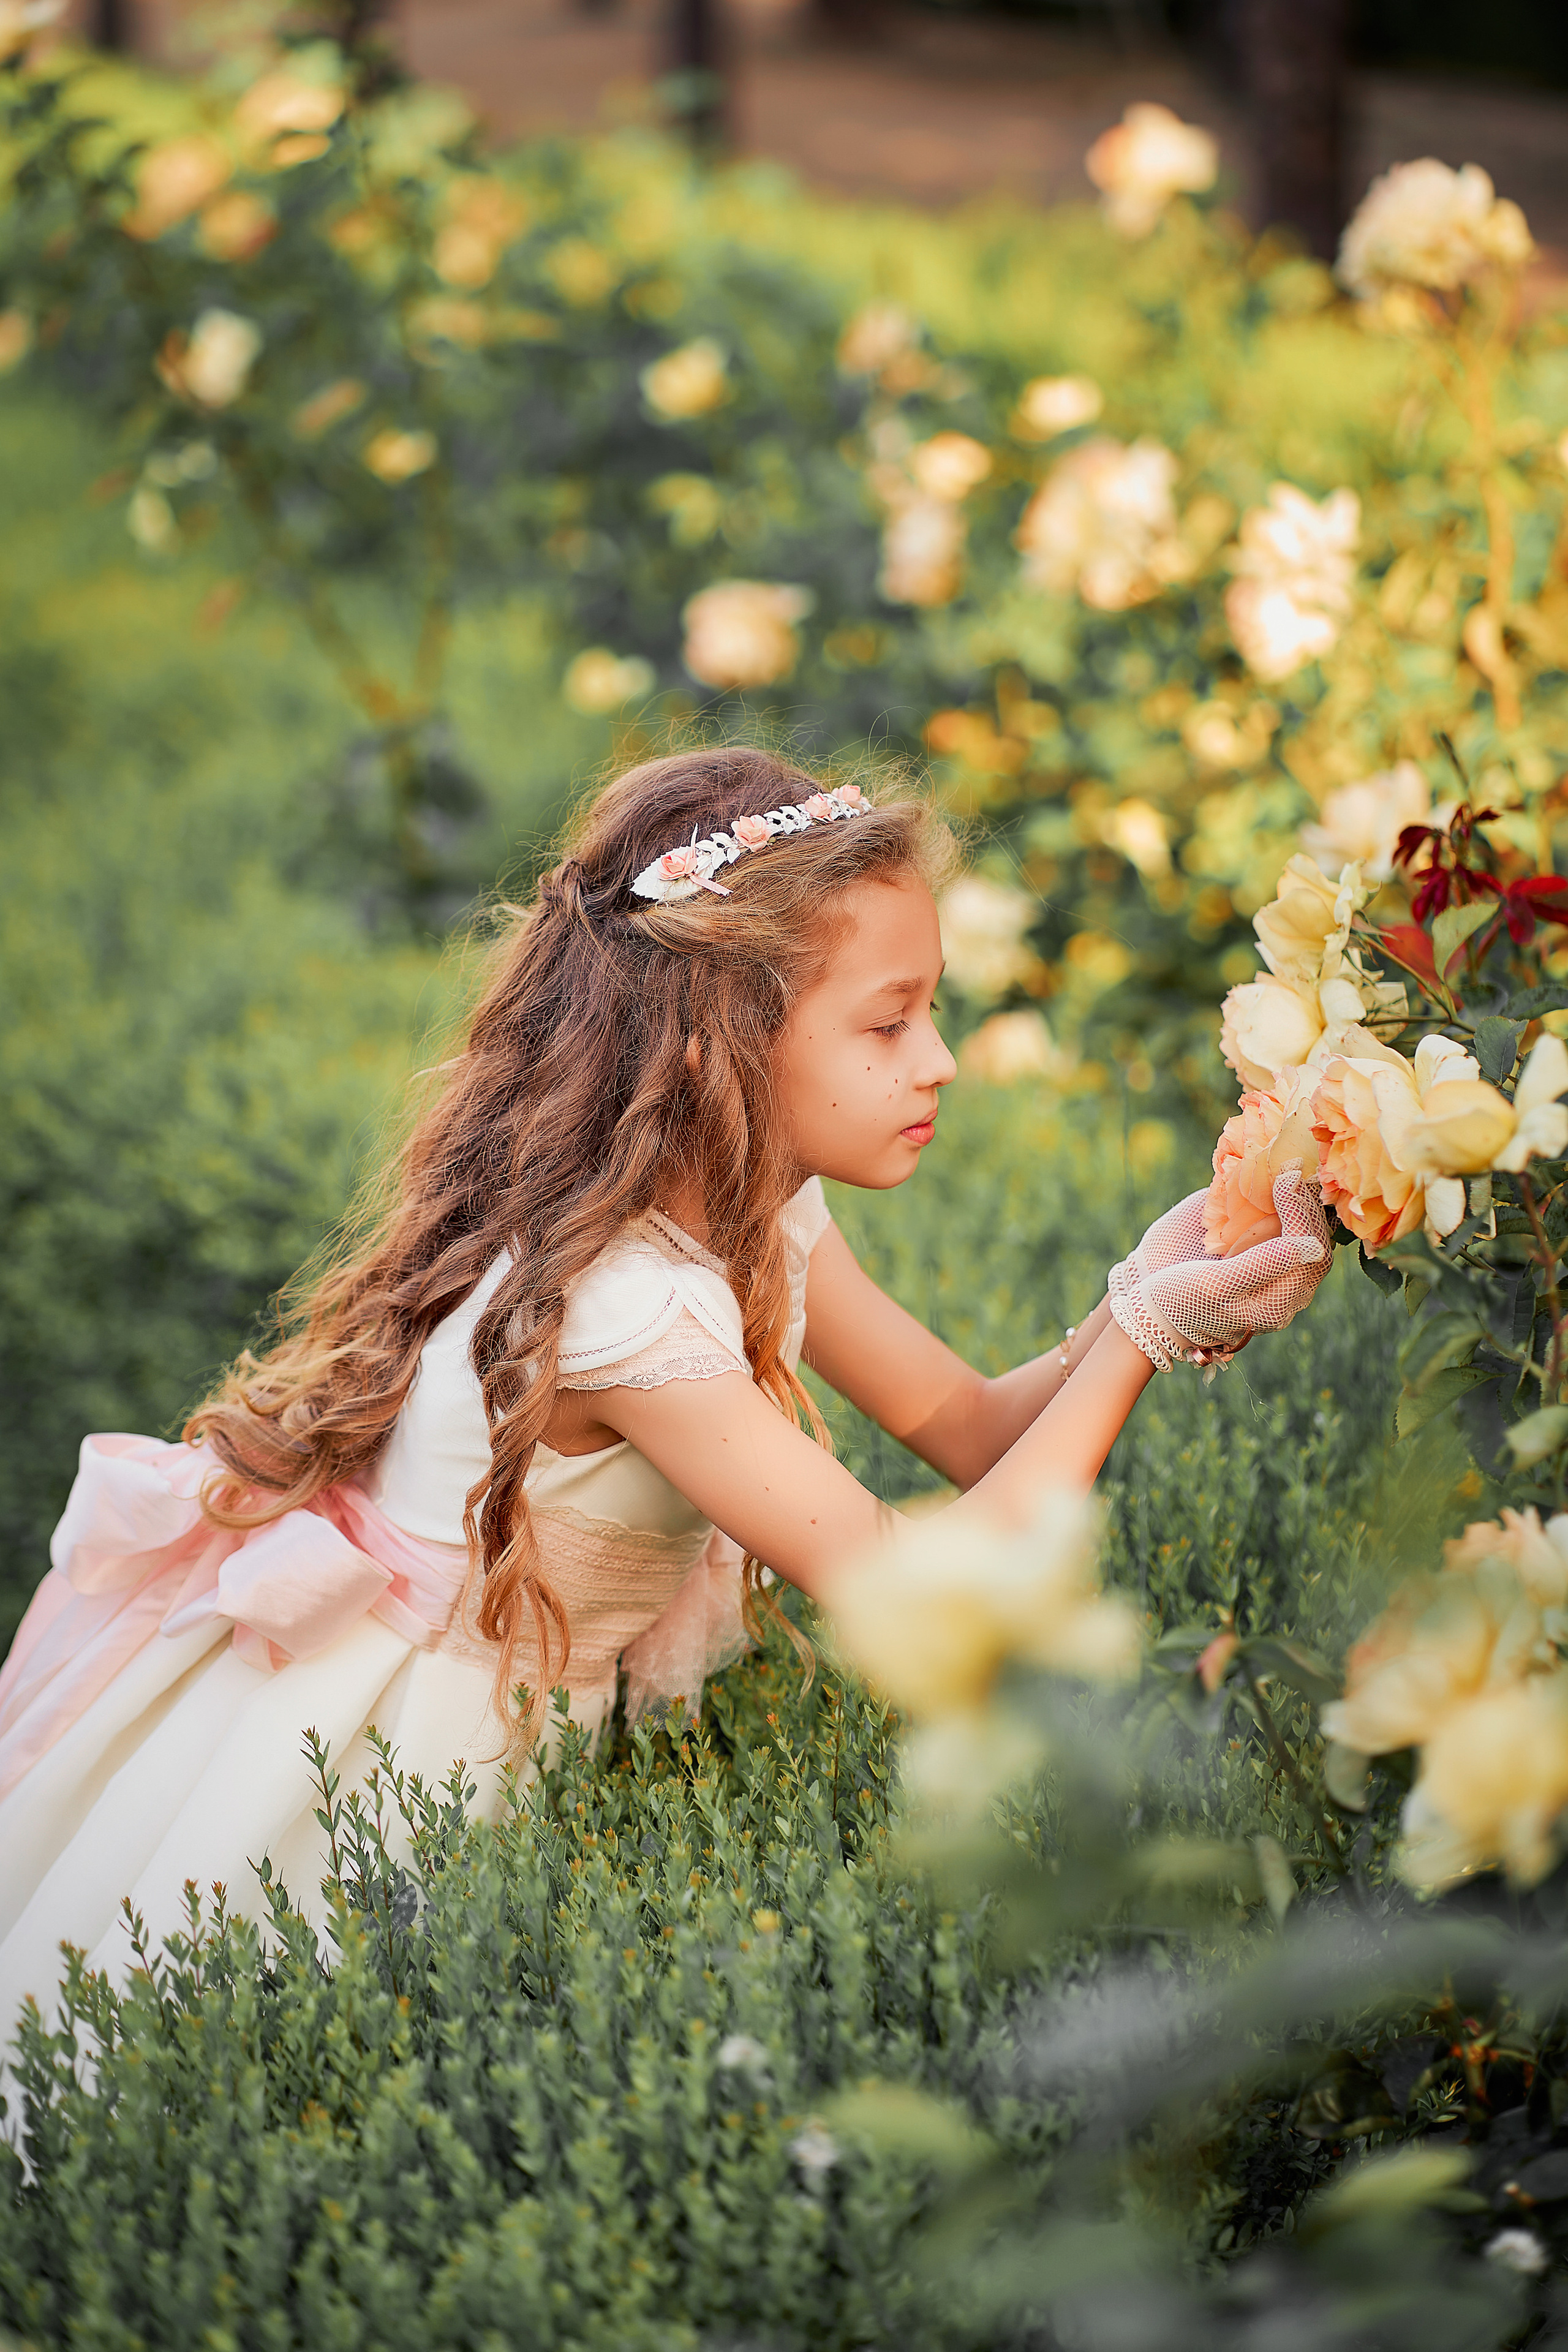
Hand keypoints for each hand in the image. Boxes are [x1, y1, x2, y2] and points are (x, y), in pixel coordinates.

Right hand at [1110, 1168, 1330, 1368]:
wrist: (1148, 1297)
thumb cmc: (1180, 1297)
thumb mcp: (1216, 1284)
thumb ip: (1263, 1265)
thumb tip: (1312, 1246)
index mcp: (1279, 1301)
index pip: (1310, 1254)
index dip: (1302, 1215)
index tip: (1286, 1181)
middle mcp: (1283, 1281)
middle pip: (1316, 1238)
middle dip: (1305, 1201)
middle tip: (1290, 1166)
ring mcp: (1271, 1260)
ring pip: (1303, 1226)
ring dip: (1298, 1195)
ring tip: (1287, 1163)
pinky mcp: (1254, 1242)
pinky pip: (1279, 1218)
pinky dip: (1279, 1195)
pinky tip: (1271, 1172)